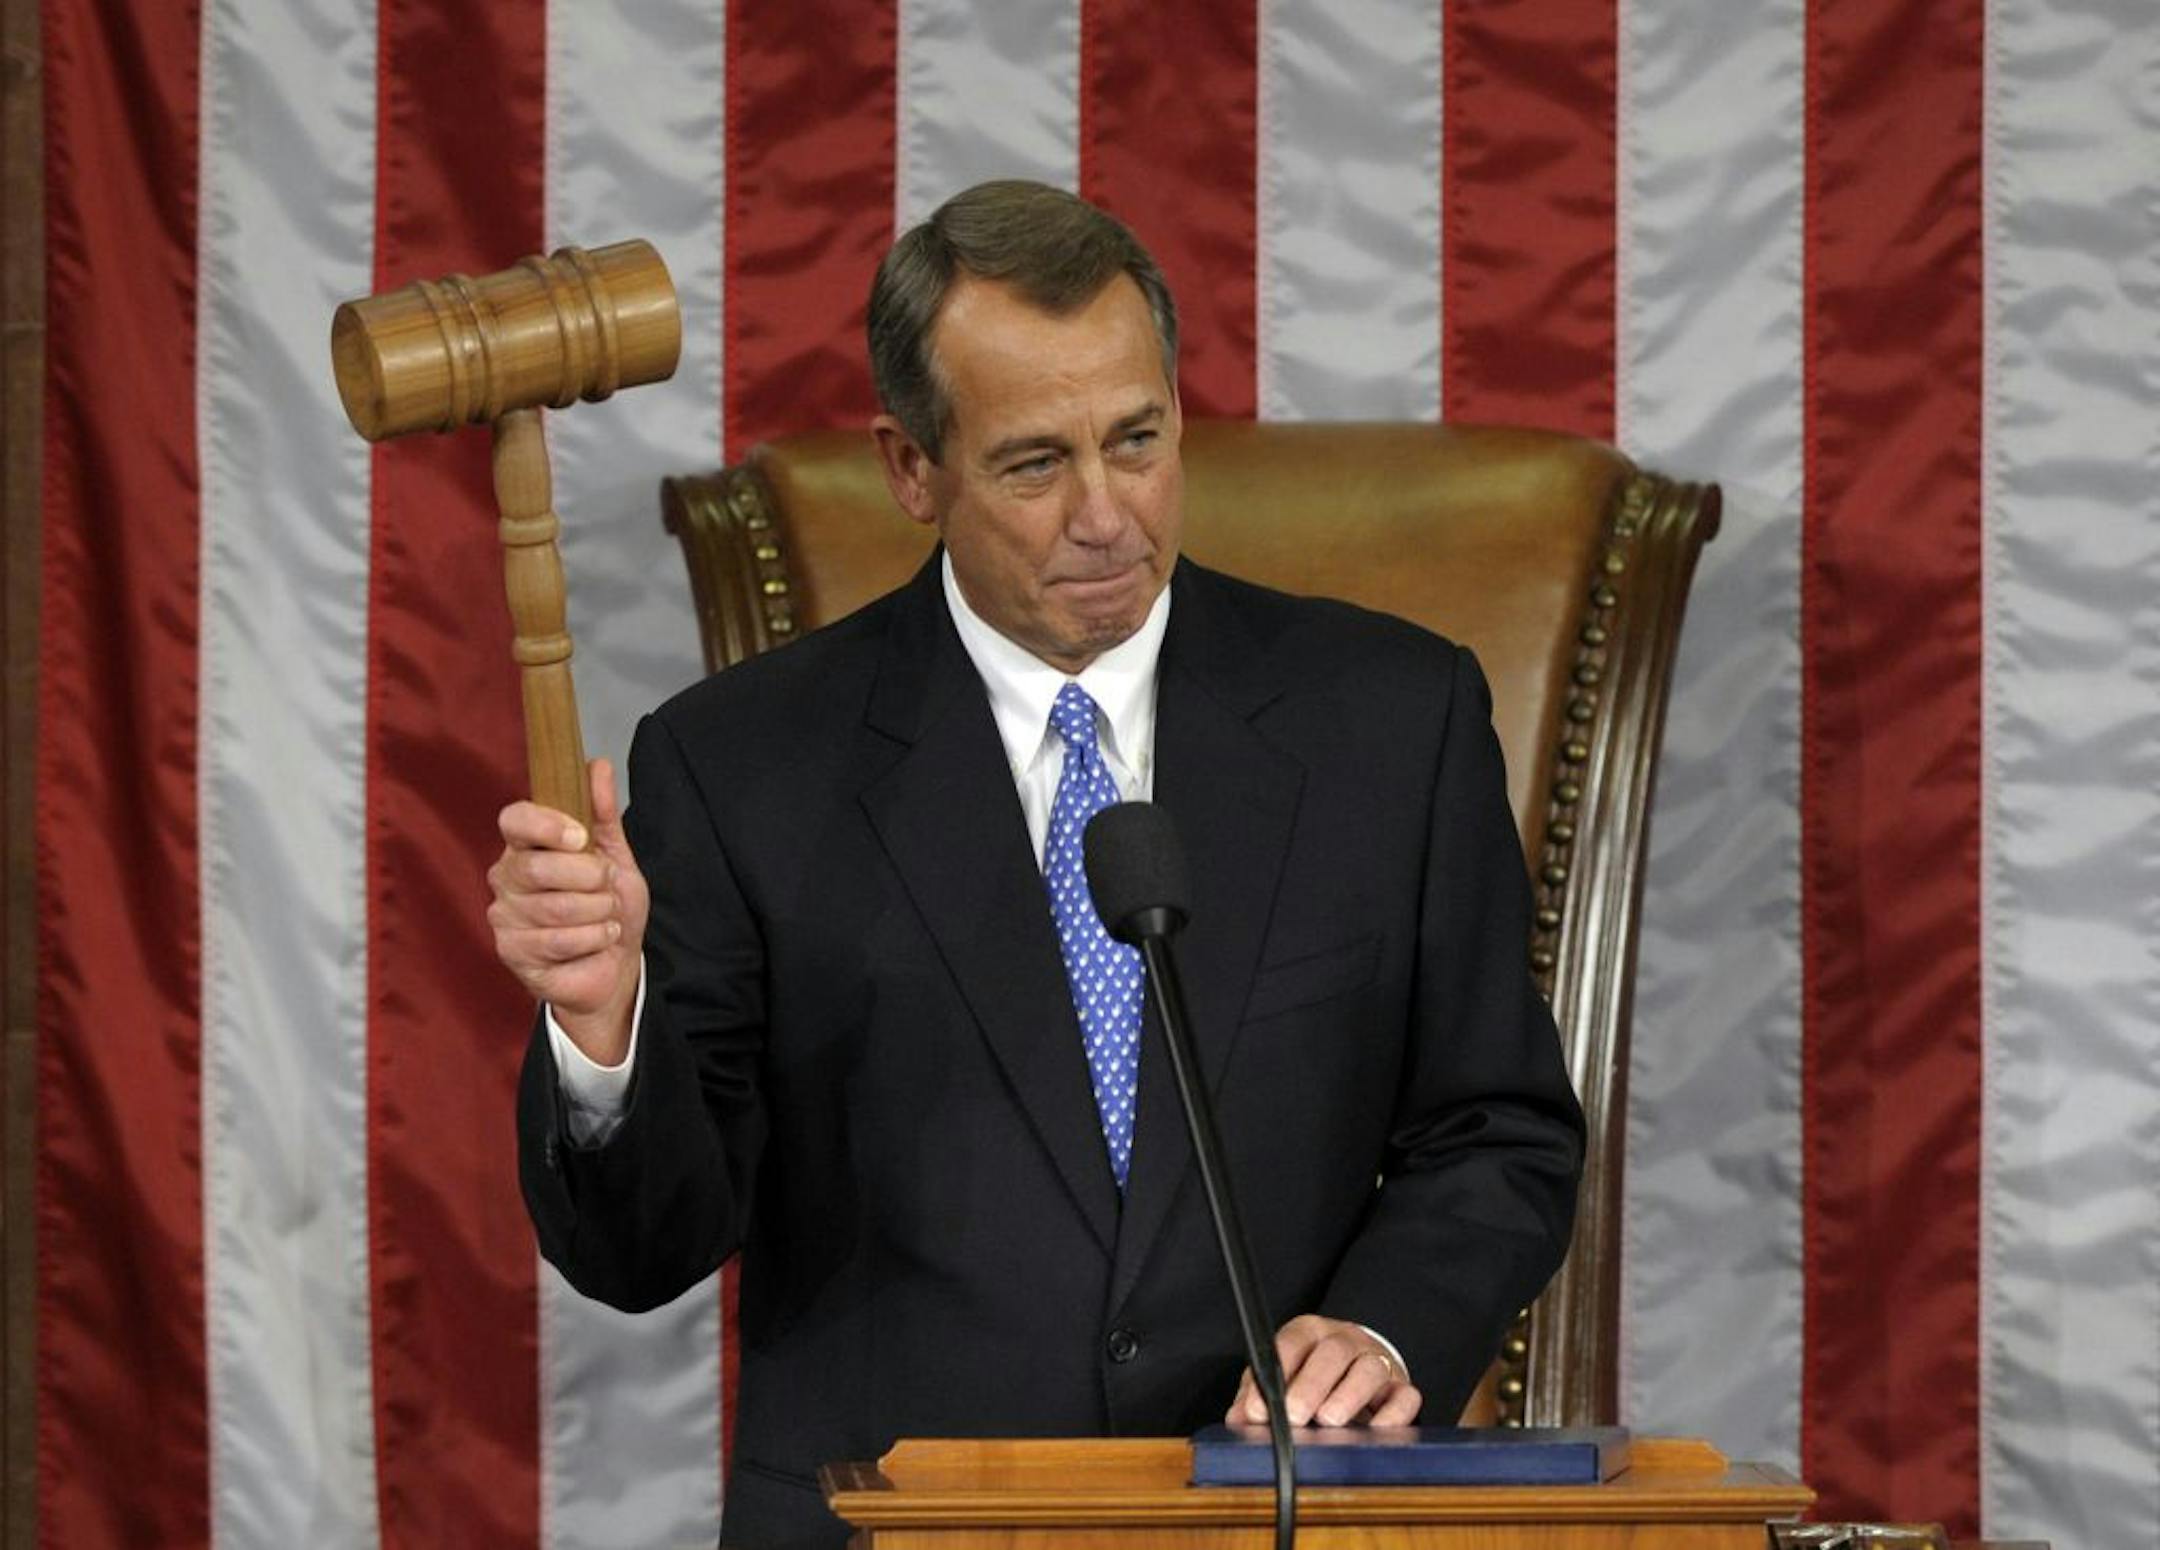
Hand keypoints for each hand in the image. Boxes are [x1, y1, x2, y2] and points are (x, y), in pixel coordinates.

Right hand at [488, 758, 648, 1064]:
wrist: (615, 965)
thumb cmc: (608, 907)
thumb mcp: (614, 856)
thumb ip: (603, 813)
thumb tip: (598, 764)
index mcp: (526, 846)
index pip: (514, 819)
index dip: (547, 824)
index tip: (580, 838)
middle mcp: (506, 877)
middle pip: (539, 867)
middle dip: (591, 879)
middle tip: (607, 887)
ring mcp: (504, 915)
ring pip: (556, 907)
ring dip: (598, 913)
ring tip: (605, 917)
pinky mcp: (511, 951)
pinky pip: (559, 940)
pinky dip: (594, 939)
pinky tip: (598, 941)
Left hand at [1225, 1315, 1421, 1428]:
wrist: (1357, 1364)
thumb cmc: (1311, 1374)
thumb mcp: (1280, 1376)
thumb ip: (1256, 1394)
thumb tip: (1238, 1420)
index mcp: (1310, 1332)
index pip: (1292, 1341)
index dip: (1276, 1372)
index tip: (1259, 1408)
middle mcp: (1345, 1340)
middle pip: (1333, 1352)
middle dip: (1311, 1384)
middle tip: (1295, 1415)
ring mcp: (1376, 1362)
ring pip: (1370, 1369)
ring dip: (1348, 1395)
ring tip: (1328, 1420)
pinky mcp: (1400, 1387)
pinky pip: (1405, 1397)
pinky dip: (1393, 1415)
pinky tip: (1374, 1431)